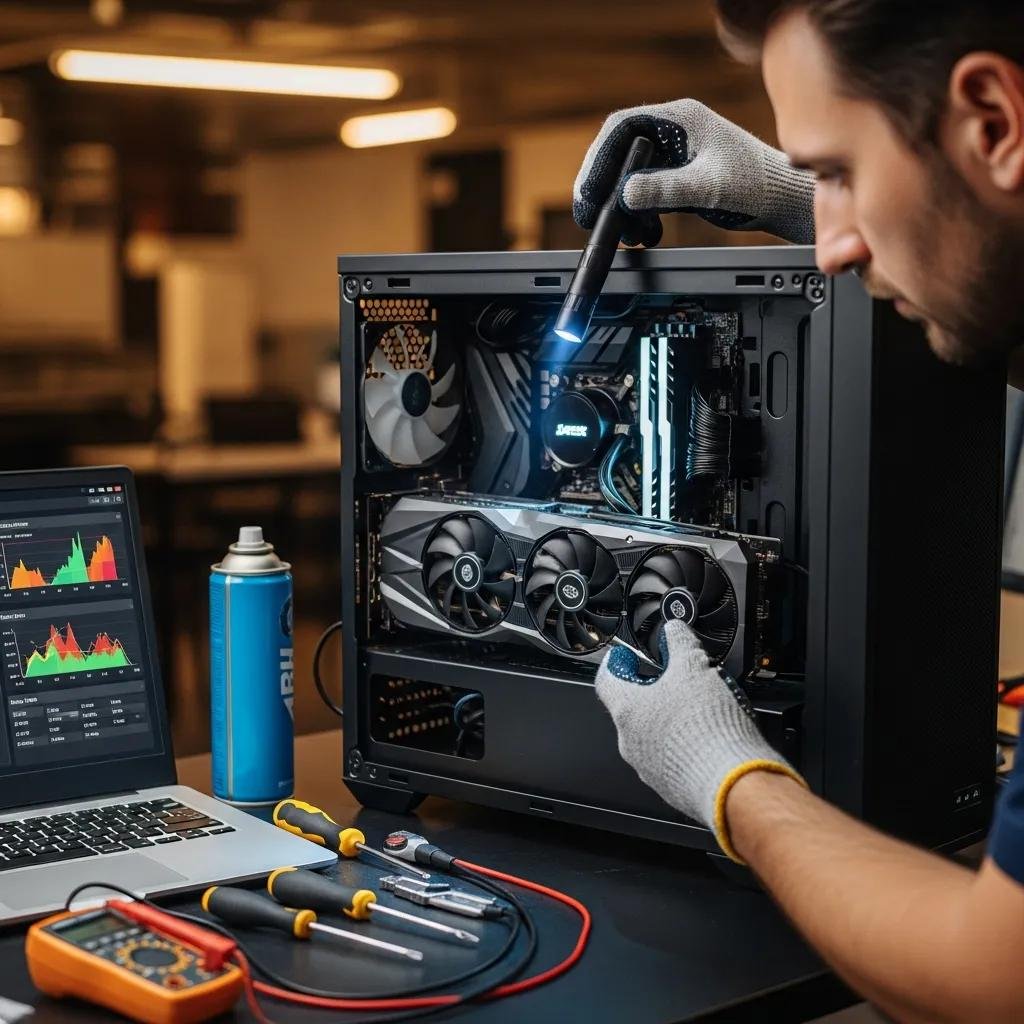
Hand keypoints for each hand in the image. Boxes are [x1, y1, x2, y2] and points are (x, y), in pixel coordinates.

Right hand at [573, 99, 815, 245]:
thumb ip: (666, 189)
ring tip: (628, 234)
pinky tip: (645, 234)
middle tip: (591, 216)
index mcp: (680, 118)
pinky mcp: (675, 177)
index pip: (621, 127)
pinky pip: (642, 194)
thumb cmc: (756, 183)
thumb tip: (625, 194)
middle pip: (618, 153)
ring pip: (628, 177)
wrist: (779, 200)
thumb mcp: (708, 187)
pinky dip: (637, 215)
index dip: (599, 158)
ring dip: (620, 208)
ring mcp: (673, 155)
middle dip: (604, 187)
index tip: (590, 190)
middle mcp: (673, 132)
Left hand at [595, 619, 803, 860]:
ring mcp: (649, 768)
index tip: (624, 656)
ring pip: (652, 735)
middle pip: (631, 708)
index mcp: (627, 711)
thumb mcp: (694, 667)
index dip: (615, 663)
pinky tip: (707, 737)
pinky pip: (671, 759)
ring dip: (669, 719)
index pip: (606, 680)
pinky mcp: (671, 787)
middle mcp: (631, 742)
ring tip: (698, 707)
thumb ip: (680, 642)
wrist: (732, 783)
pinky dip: (684, 745)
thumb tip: (674, 629)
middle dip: (651, 690)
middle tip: (672, 678)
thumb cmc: (707, 729)